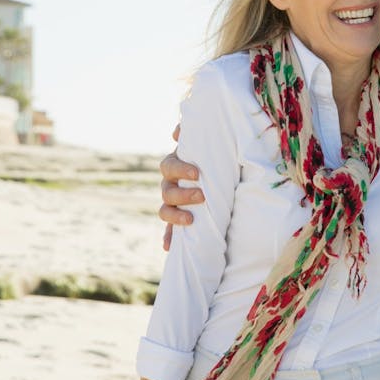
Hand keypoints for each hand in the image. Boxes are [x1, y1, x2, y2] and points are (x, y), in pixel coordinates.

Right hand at [158, 126, 203, 249]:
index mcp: (175, 164)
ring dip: (174, 216)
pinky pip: (170, 229)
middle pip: (166, 190)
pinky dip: (169, 237)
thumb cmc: (209, 151)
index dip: (180, 170)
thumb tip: (177, 131)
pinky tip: (168, 247)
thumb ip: (194, 131)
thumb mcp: (205, 140)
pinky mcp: (179, 216)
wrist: (215, 168)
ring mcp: (173, 202)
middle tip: (201, 196)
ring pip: (165, 210)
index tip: (197, 174)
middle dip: (182, 194)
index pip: (169, 167)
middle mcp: (170, 183)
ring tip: (190, 220)